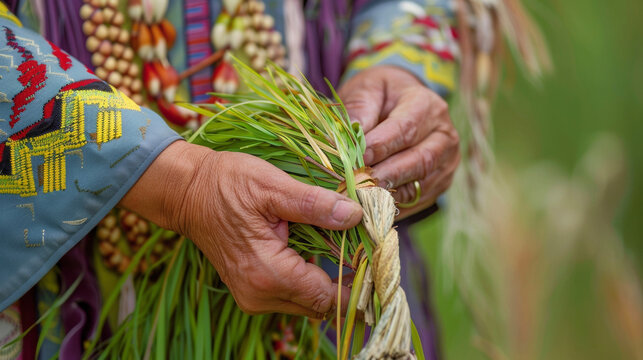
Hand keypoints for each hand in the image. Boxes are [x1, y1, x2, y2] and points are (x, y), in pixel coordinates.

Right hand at [120, 141, 361, 317]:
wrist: (188, 192)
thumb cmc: (227, 183)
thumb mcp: (273, 186)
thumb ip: (314, 205)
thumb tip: (355, 216)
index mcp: (267, 272)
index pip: (326, 297)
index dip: (356, 286)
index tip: (378, 266)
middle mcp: (259, 294)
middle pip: (319, 305)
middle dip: (346, 283)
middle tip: (365, 251)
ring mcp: (253, 296)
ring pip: (307, 303)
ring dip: (329, 281)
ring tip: (347, 248)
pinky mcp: (252, 289)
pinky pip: (292, 295)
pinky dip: (311, 279)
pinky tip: (319, 251)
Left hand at [338, 66, 459, 217]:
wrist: (400, 105)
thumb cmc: (380, 97)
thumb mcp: (368, 89)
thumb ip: (360, 109)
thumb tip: (352, 136)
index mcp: (427, 105)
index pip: (407, 129)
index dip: (382, 146)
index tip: (359, 158)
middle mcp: (444, 134)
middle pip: (420, 160)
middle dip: (387, 175)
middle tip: (359, 185)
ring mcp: (447, 162)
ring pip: (420, 184)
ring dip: (390, 194)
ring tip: (362, 198)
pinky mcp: (440, 183)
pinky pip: (418, 200)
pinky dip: (394, 206)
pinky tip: (371, 207)